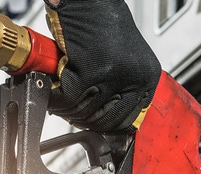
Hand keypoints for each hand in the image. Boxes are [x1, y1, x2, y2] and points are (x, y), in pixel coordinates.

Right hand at [43, 0, 160, 132]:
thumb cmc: (102, 21)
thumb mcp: (126, 58)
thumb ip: (122, 84)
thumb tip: (107, 112)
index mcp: (147, 77)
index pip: (128, 119)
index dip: (105, 125)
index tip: (92, 123)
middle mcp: (134, 78)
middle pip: (104, 119)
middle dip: (83, 118)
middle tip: (71, 110)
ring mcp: (112, 76)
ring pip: (82, 111)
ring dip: (66, 109)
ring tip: (60, 99)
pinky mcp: (88, 71)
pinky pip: (66, 99)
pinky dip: (54, 98)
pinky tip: (52, 90)